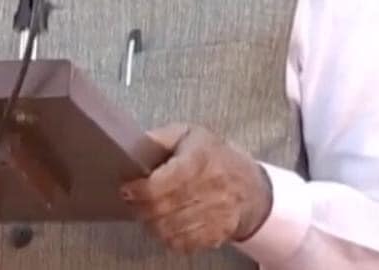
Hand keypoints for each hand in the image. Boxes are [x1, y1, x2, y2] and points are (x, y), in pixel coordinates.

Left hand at [120, 124, 272, 254]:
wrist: (251, 186)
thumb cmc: (215, 157)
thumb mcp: (189, 134)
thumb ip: (160, 138)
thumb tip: (133, 148)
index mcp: (200, 159)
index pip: (161, 183)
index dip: (139, 190)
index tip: (128, 189)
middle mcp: (211, 188)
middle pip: (161, 209)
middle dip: (140, 208)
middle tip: (133, 202)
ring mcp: (216, 213)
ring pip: (169, 229)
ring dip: (152, 224)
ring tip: (149, 212)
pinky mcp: (218, 233)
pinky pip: (183, 243)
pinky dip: (169, 237)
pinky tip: (167, 224)